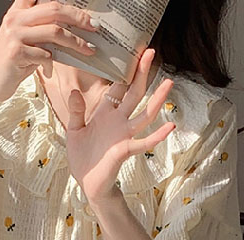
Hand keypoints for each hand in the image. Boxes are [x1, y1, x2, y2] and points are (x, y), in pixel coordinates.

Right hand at [0, 0, 98, 104]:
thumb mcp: (25, 41)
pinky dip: (52, 62)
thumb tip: (71, 30)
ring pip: (54, 32)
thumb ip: (42, 31)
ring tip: (88, 49)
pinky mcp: (17, 53)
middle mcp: (16, 19)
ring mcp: (15, 35)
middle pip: (55, 9)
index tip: (82, 4)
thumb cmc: (11, 63)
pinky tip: (50, 68)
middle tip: (93, 26)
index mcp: (18, 11)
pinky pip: (45, 54)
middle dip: (78, 17)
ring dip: (75, 41)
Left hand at [64, 47, 175, 204]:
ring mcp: (124, 135)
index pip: (118, 87)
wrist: (87, 183)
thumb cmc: (82, 158)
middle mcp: (119, 121)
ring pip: (145, 114)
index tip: (133, 52)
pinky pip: (144, 142)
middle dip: (142, 73)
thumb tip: (73, 91)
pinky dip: (158, 136)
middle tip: (151, 52)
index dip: (125, 71)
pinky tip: (170, 126)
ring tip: (169, 83)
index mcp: (105, 114)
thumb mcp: (74, 131)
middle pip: (134, 93)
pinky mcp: (125, 150)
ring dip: (157, 99)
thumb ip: (76, 111)